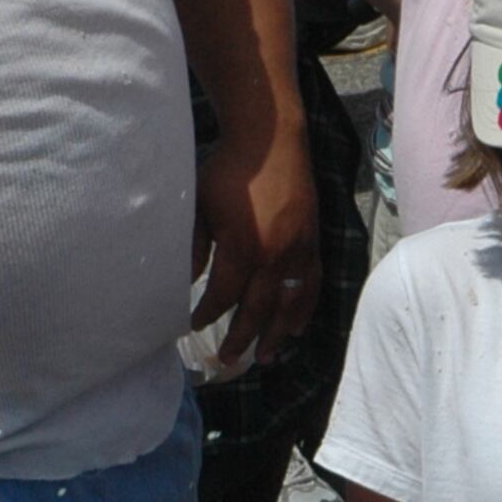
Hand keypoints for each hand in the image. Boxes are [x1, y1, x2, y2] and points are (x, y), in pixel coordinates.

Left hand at [191, 128, 318, 370]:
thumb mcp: (200, 205)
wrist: (271, 141)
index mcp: (242, 249)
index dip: (207, 314)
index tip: (193, 326)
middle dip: (241, 339)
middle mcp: (274, 259)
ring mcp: (298, 254)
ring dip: (276, 337)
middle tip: (228, 361)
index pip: (223, 296)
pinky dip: (304, 311)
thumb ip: (195, 246)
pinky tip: (297, 328)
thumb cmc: (228, 169)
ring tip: (266, 358)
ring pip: (288, 307)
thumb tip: (188, 280)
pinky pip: (312, 288)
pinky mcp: (313, 245)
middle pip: (257, 312)